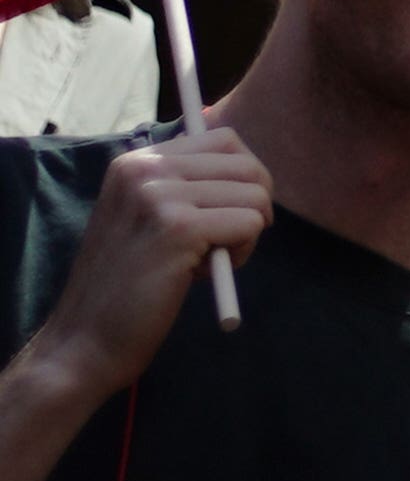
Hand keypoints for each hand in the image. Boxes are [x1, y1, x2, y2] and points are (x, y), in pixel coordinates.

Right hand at [18, 129, 270, 395]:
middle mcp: (144, 169)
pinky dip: (244, 251)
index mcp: (134, 162)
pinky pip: (251, 223)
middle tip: (227, 241)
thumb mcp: (144, 217)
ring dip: (247, 232)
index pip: (224, 139)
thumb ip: (182, 184)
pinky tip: (206, 274)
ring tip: (208, 260)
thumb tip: (245, 157)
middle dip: (253, 204)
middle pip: (246, 164)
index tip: (227, 211)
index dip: (242, 177)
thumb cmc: (125, 284)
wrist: (84, 342)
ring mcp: (159, 196)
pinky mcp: (178, 229)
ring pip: (255, 194)